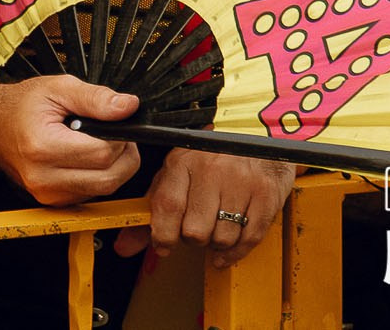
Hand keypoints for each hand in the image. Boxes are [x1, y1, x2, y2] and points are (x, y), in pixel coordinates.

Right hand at [0, 75, 142, 204]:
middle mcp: (43, 177)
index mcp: (42, 147)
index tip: (115, 123)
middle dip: (123, 156)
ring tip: (101, 143)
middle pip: (109, 178)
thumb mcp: (57, 89)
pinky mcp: (53, 202)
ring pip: (105, 189)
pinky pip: (92, 194)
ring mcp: (48, 194)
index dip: (119, 137)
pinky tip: (88, 158)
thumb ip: (95, 97)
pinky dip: (99, 177)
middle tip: (115, 134)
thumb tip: (128, 107)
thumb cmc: (20, 106)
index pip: (103, 153)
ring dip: (114, 168)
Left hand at [118, 150, 290, 267]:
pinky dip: (236, 251)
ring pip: (222, 238)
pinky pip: (249, 239)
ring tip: (215, 227)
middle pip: (195, 230)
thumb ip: (151, 213)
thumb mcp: (174, 177)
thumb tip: (124, 247)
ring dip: (216, 243)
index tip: (163, 246)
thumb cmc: (208, 163)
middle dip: (193, 238)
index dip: (163, 234)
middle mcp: (211, 169)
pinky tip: (229, 246)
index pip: (167, 206)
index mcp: (182, 161)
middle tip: (196, 229)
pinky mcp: (265, 194)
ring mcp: (240, 182)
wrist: (255, 139)